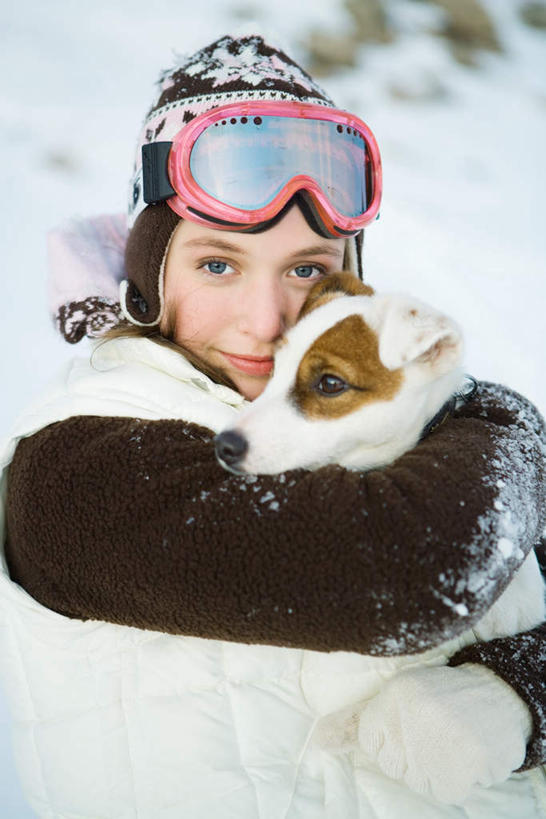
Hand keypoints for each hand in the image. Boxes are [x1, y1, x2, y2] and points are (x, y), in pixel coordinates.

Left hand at [356, 663, 531, 803]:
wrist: (499, 695)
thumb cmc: (445, 693)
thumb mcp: (402, 691)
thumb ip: (363, 718)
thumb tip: (320, 741)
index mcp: (392, 699)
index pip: (369, 741)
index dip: (390, 738)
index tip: (410, 728)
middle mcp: (407, 723)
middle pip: (392, 764)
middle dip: (412, 755)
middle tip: (435, 732)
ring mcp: (431, 749)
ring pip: (417, 780)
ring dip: (436, 767)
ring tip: (452, 739)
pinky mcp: (455, 772)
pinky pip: (443, 790)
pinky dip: (457, 779)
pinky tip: (466, 753)